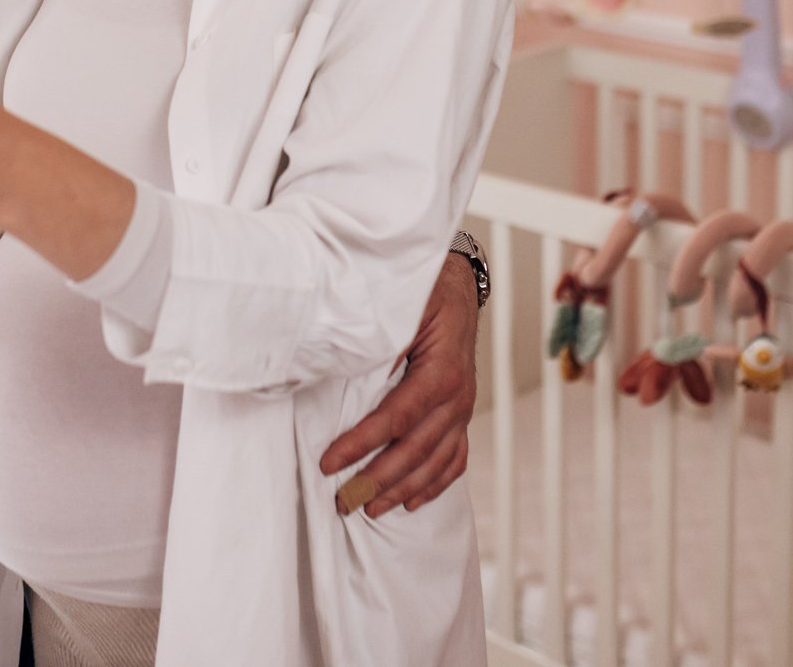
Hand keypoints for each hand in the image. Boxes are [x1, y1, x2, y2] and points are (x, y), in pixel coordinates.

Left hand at [319, 253, 479, 517]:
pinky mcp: (461, 412)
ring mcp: (463, 408)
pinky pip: (455, 457)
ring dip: (403, 490)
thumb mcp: (401, 306)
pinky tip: (413, 502)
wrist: (456, 282)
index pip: (397, 418)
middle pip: (417, 449)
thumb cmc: (425, 291)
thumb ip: (378, 338)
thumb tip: (345, 367)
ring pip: (436, 461)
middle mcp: (458, 395)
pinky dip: (435, 484)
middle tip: (343, 501)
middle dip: (378, 480)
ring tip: (371, 509)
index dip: (362, 444)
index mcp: (441, 371)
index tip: (329, 462)